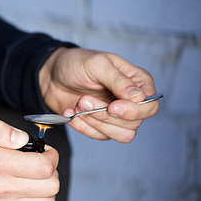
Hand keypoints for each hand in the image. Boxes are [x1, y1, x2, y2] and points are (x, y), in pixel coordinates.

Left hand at [39, 47, 159, 142]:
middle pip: (134, 124)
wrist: (51, 76)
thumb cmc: (76, 64)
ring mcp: (116, 116)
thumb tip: (140, 97)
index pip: (150, 107)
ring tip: (78, 104)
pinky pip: (100, 136)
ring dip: (96, 122)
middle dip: (106, 115)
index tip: (112, 106)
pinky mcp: (100, 126)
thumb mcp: (97, 65)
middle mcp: (130, 101)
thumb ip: (119, 81)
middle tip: (84, 99)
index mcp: (137, 82)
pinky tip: (72, 112)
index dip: (133, 111)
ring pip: (121, 135)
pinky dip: (83, 126)